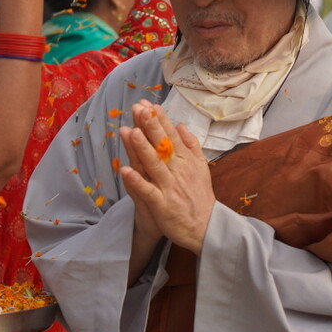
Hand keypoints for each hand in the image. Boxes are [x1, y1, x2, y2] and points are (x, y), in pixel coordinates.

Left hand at [118, 101, 214, 254]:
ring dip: (142, 148)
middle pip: (162, 145)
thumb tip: (181, 125)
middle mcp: (178, 170)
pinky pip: (147, 191)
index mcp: (186, 160)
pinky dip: (137, 181)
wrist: (206, 228)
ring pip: (154, 164)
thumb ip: (191, 145)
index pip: (171, 135)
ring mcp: (169, 187)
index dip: (159, 120)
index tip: (148, 104)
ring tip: (131, 131)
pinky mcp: (162, 204)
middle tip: (138, 108)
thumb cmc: (200, 196)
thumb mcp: (201, 167)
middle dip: (150, 125)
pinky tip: (125, 170)